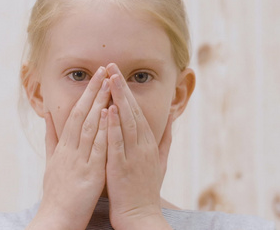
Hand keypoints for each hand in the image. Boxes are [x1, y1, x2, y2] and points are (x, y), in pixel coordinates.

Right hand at [27, 67, 110, 229]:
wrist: (55, 219)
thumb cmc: (56, 192)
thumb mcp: (50, 162)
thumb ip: (51, 138)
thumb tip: (48, 116)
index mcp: (63, 147)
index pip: (74, 114)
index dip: (86, 95)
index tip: (96, 77)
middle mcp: (69, 149)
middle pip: (80, 114)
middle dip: (92, 91)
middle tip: (103, 69)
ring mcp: (78, 160)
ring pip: (88, 126)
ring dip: (98, 104)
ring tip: (108, 84)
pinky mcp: (88, 173)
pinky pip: (96, 148)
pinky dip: (101, 130)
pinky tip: (108, 115)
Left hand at [105, 63, 172, 229]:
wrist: (141, 216)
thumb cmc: (146, 189)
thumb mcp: (161, 162)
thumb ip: (165, 140)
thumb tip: (172, 121)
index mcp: (148, 143)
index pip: (137, 111)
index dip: (127, 91)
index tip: (117, 73)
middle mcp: (142, 146)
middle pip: (131, 111)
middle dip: (121, 87)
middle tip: (111, 65)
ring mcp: (133, 156)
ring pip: (126, 122)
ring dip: (118, 100)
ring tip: (110, 79)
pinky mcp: (122, 167)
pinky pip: (117, 143)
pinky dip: (113, 126)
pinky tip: (108, 110)